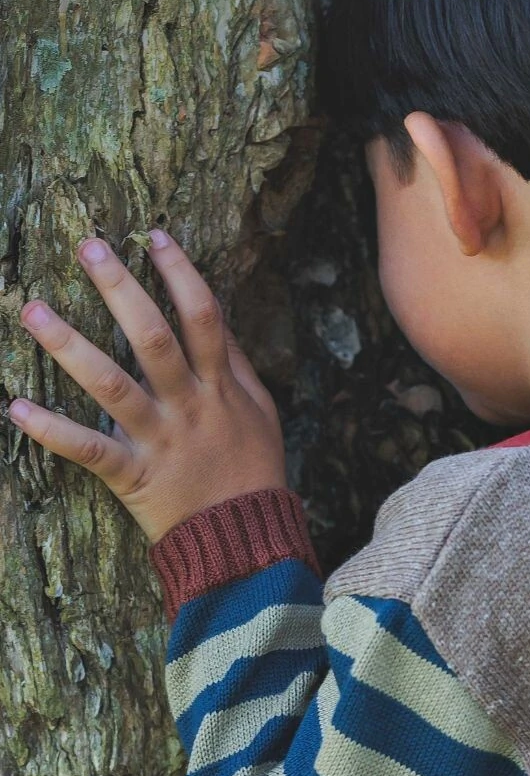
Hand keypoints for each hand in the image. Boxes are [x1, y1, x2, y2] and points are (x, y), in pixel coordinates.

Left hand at [8, 230, 287, 542]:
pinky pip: (87, 449)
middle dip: (120, 289)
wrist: (247, 540)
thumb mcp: (259, 411)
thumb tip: (213, 315)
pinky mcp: (133, 475)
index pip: (202, 316)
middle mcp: (187, 406)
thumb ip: (234, 363)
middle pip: (152, 337)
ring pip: (111, 384)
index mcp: (219, 387)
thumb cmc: (254, 471)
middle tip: (88, 247)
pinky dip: (50, 430)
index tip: (153, 235)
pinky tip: (15, 407)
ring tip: (34, 309)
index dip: (179, 272)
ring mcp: (158, 440)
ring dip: (70, 345)